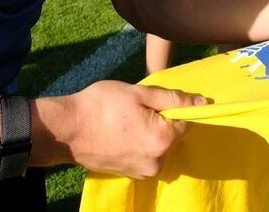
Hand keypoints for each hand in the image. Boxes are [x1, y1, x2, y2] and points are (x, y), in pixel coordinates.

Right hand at [62, 79, 203, 177]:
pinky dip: (140, 144)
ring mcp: (143, 172)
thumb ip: (173, 98)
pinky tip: (122, 133)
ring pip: (159, 146)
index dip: (175, 107)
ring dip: (150, 132)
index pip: (187, 121)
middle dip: (162, 120)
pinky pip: (147, 156)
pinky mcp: (131, 174)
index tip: (155, 101)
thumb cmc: (102, 105)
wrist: (67, 129)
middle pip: (173, 135)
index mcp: (163, 140)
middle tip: (137, 108)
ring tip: (127, 121)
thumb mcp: (140, 93)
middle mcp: (157, 161)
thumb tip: (201, 103)